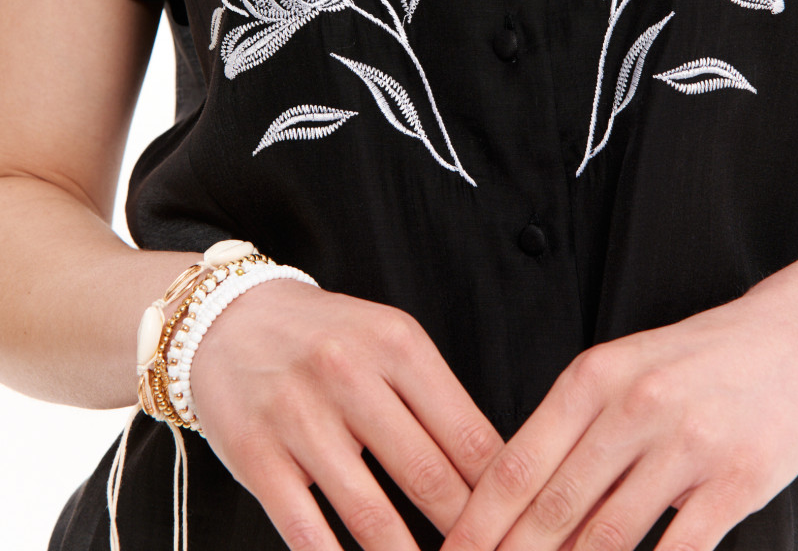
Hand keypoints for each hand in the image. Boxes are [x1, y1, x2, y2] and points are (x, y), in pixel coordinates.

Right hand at [190, 279, 503, 549]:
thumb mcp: (386, 342)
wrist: (227, 318)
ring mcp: (299, 416)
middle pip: (428, 477)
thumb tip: (492, 474)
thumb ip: (435, 399)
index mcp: (396, 344)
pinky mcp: (256, 455)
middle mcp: (350, 374)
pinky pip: (307, 531)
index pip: (469, 433)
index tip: (520, 531)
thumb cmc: (323, 337)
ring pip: (371, 516)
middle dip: (466, 538)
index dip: (501, 496)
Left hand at [441, 262, 797, 550]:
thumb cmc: (693, 361)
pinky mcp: (735, 482)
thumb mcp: (623, 372)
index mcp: (594, 376)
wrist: (783, 341)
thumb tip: (517, 502)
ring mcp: (686, 446)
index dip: (478, 521)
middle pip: (552, 506)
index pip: (517, 462)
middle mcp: (634, 407)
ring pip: (606, 537)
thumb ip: (573, 429)